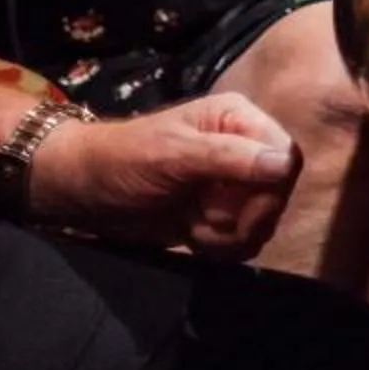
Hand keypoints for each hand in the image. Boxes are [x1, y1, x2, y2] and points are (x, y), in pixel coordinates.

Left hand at [25, 93, 300, 259]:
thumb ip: (228, 157)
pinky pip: (245, 241)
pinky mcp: (220, 217)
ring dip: (230, 236)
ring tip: (194, 226)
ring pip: (264, 223)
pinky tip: (193, 237)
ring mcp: (232, 186)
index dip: (269, 191)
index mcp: (238, 121)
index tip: (231, 210)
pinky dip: (222, 248)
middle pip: (279, 195)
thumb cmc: (121, 161)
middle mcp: (243, 150)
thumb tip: (285, 163)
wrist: (82, 192)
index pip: (286, 157)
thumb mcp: (173, 155)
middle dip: (245, 218)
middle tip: (204, 218)